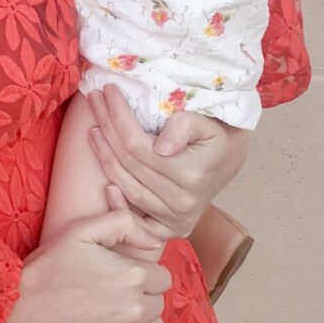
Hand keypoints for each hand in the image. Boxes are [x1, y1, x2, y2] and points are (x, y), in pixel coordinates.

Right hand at [0, 208, 170, 322]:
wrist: (13, 314)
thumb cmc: (46, 269)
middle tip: (110, 296)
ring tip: (111, 317)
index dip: (142, 275)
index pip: (162, 277)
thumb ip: (122, 223)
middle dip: (141, 297)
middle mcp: (135, 308)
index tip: (120, 276)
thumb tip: (153, 239)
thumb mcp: (80, 231)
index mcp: (131, 274)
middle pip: (158, 303)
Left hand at [86, 84, 249, 241]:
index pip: (139, 146)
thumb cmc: (217, 135)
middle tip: (94, 101)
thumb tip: (161, 147)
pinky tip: (106, 185)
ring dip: (105, 157)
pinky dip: (119, 207)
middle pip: (129, 164)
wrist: (229, 160)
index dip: (118, 118)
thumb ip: (186, 126)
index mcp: (191, 175)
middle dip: (107, 128)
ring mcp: (176, 220)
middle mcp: (182, 203)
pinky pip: (137, 223)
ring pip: (127, 188)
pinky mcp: (170, 230)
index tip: (108, 92)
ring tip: (94, 129)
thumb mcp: (207, 122)